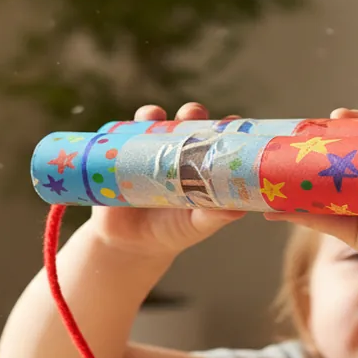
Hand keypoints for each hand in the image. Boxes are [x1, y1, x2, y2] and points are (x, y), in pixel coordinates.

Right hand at [83, 102, 245, 257]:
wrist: (131, 245)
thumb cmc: (173, 231)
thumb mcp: (197, 225)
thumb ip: (215, 216)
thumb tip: (238, 209)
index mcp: (200, 163)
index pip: (216, 136)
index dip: (224, 125)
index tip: (231, 120)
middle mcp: (176, 150)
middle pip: (186, 121)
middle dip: (190, 112)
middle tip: (191, 114)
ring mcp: (148, 151)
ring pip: (151, 122)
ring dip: (153, 114)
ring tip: (153, 117)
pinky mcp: (121, 157)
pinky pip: (119, 137)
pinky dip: (121, 129)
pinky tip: (123, 129)